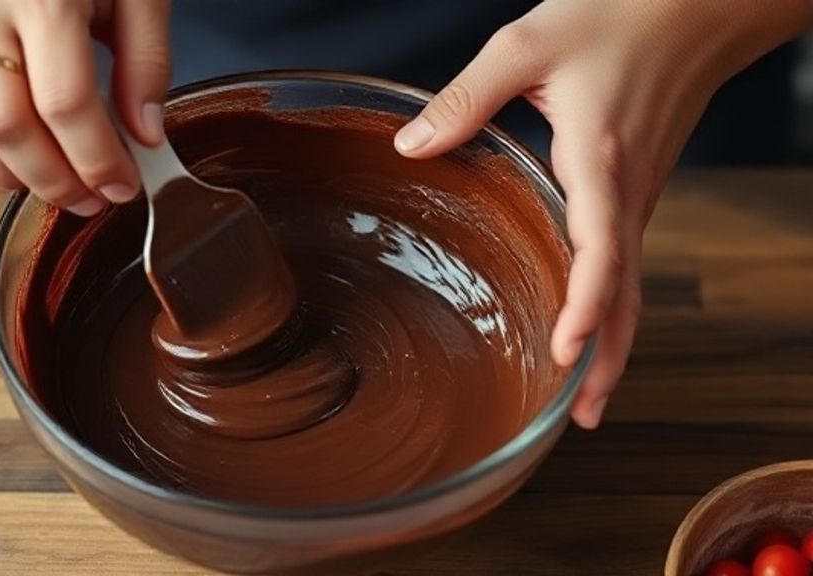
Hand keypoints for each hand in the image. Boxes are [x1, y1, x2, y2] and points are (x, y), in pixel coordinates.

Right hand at [0, 0, 170, 215]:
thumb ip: (147, 63)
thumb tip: (145, 137)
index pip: (66, 105)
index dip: (97, 161)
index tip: (123, 188)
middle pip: (5, 127)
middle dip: (55, 181)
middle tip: (92, 199)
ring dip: (9, 175)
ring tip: (55, 183)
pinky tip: (6, 153)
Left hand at [394, 0, 812, 427]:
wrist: (694, 5)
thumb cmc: (620, 17)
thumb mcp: (527, 46)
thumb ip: (465, 99)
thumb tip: (411, 147)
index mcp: (602, 161)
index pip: (604, 252)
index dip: (588, 307)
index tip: (566, 354)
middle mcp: (629, 192)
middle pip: (628, 295)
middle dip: (608, 360)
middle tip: (582, 419)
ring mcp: (640, 195)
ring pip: (632, 286)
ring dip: (613, 343)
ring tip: (586, 396)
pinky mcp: (636, 189)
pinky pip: (628, 262)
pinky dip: (612, 306)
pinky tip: (590, 325)